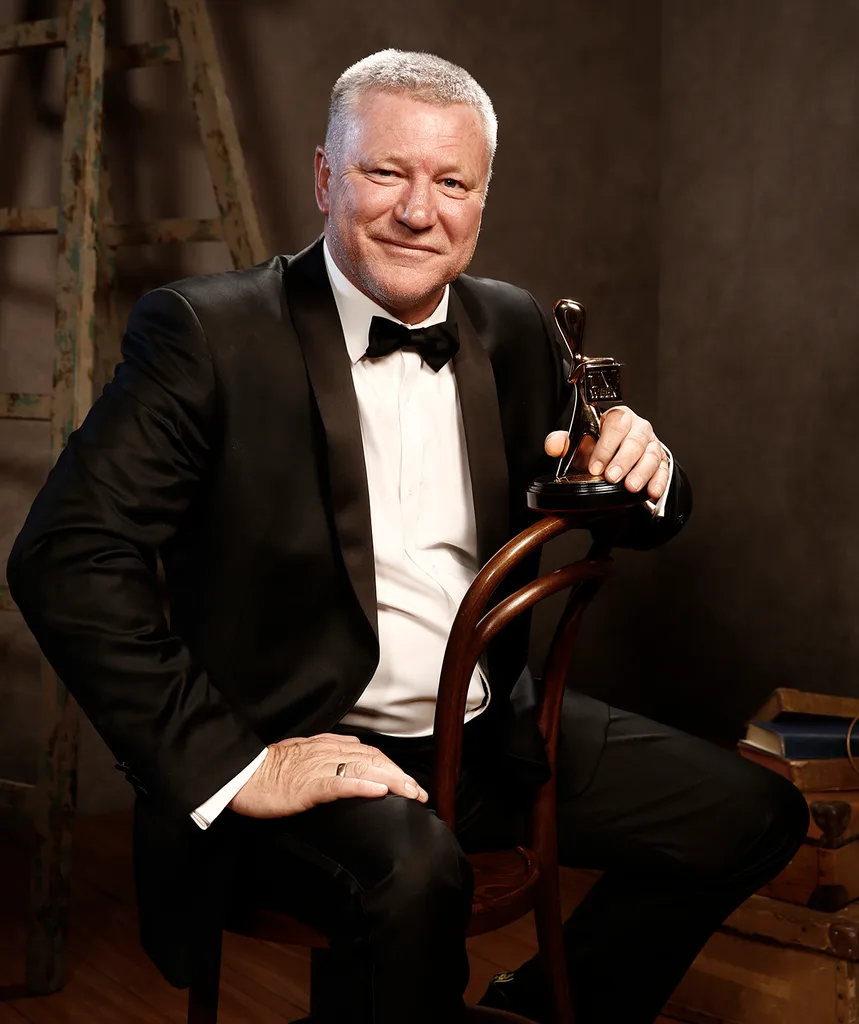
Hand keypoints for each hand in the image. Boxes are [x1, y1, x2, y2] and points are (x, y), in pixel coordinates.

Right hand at [228, 733, 428, 817]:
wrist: (241, 774)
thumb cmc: (267, 769)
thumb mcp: (303, 754)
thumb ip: (329, 752)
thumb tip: (355, 751)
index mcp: (327, 746)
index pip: (370, 753)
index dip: (393, 766)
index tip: (410, 783)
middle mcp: (328, 752)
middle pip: (373, 760)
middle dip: (400, 776)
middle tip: (420, 793)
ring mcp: (319, 767)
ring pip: (363, 769)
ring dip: (391, 780)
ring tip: (410, 792)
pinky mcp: (308, 785)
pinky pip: (339, 783)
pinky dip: (362, 785)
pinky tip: (378, 790)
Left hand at [544, 405, 670, 501]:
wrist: (616, 457)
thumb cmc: (598, 447)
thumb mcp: (579, 444)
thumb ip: (563, 443)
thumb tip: (553, 446)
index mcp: (618, 418)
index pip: (615, 425)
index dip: (605, 446)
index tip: (595, 467)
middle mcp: (638, 428)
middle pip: (635, 440)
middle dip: (623, 460)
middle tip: (612, 477)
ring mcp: (651, 444)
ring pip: (651, 455)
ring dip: (642, 472)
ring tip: (630, 487)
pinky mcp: (661, 461)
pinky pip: (663, 470)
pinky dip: (659, 481)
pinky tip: (651, 492)